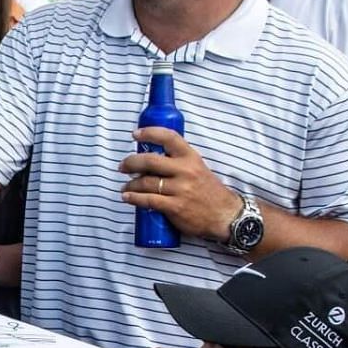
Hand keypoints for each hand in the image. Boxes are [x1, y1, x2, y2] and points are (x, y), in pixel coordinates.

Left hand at [119, 128, 244, 240]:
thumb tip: (152, 156)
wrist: (224, 215)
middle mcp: (185, 170)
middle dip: (131, 162)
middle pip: (150, 161)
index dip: (149, 133)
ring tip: (125, 187)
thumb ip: (179, 160)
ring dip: (130, 184)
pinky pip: (148, 200)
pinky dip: (134, 198)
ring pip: (146, 182)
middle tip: (123, 166)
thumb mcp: (198, 167)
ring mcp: (180, 189)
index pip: (169, 137)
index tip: (135, 134)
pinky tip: (127, 197)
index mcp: (191, 157)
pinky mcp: (175, 207)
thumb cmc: (208, 191)